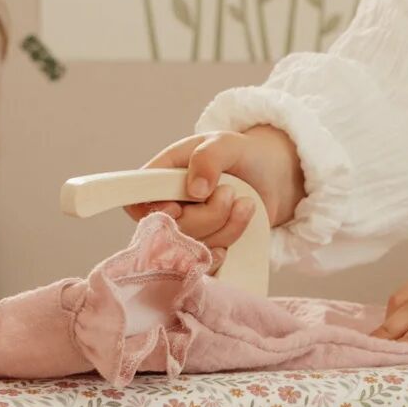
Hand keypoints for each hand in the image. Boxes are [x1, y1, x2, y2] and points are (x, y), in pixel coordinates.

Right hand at [123, 125, 304, 270]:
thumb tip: (195, 190)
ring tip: (243, 202)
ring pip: (193, 249)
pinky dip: (228, 245)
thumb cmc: (239, 154)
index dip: (154, 212)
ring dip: (226, 227)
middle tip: (229, 192)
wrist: (271, 176)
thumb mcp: (226, 143)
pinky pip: (207, 263)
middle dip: (207, 215)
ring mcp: (187, 233)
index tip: (178, 207)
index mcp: (161, 179)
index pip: (136, 204)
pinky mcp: (205, 250)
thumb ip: (207, 158)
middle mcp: (168, 208)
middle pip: (170, 232)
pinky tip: (239, 226)